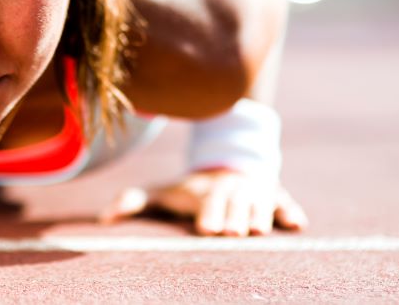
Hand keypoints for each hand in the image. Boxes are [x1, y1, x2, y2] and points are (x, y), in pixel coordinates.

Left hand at [99, 168, 307, 235]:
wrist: (226, 166)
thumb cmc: (189, 190)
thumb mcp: (162, 192)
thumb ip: (133, 201)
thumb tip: (102, 219)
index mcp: (205, 194)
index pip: (207, 205)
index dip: (208, 215)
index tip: (205, 229)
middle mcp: (231, 192)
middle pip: (234, 205)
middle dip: (233, 217)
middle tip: (233, 232)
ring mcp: (255, 193)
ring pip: (260, 204)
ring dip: (260, 215)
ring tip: (258, 230)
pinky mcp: (276, 196)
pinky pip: (285, 203)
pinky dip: (290, 211)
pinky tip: (296, 224)